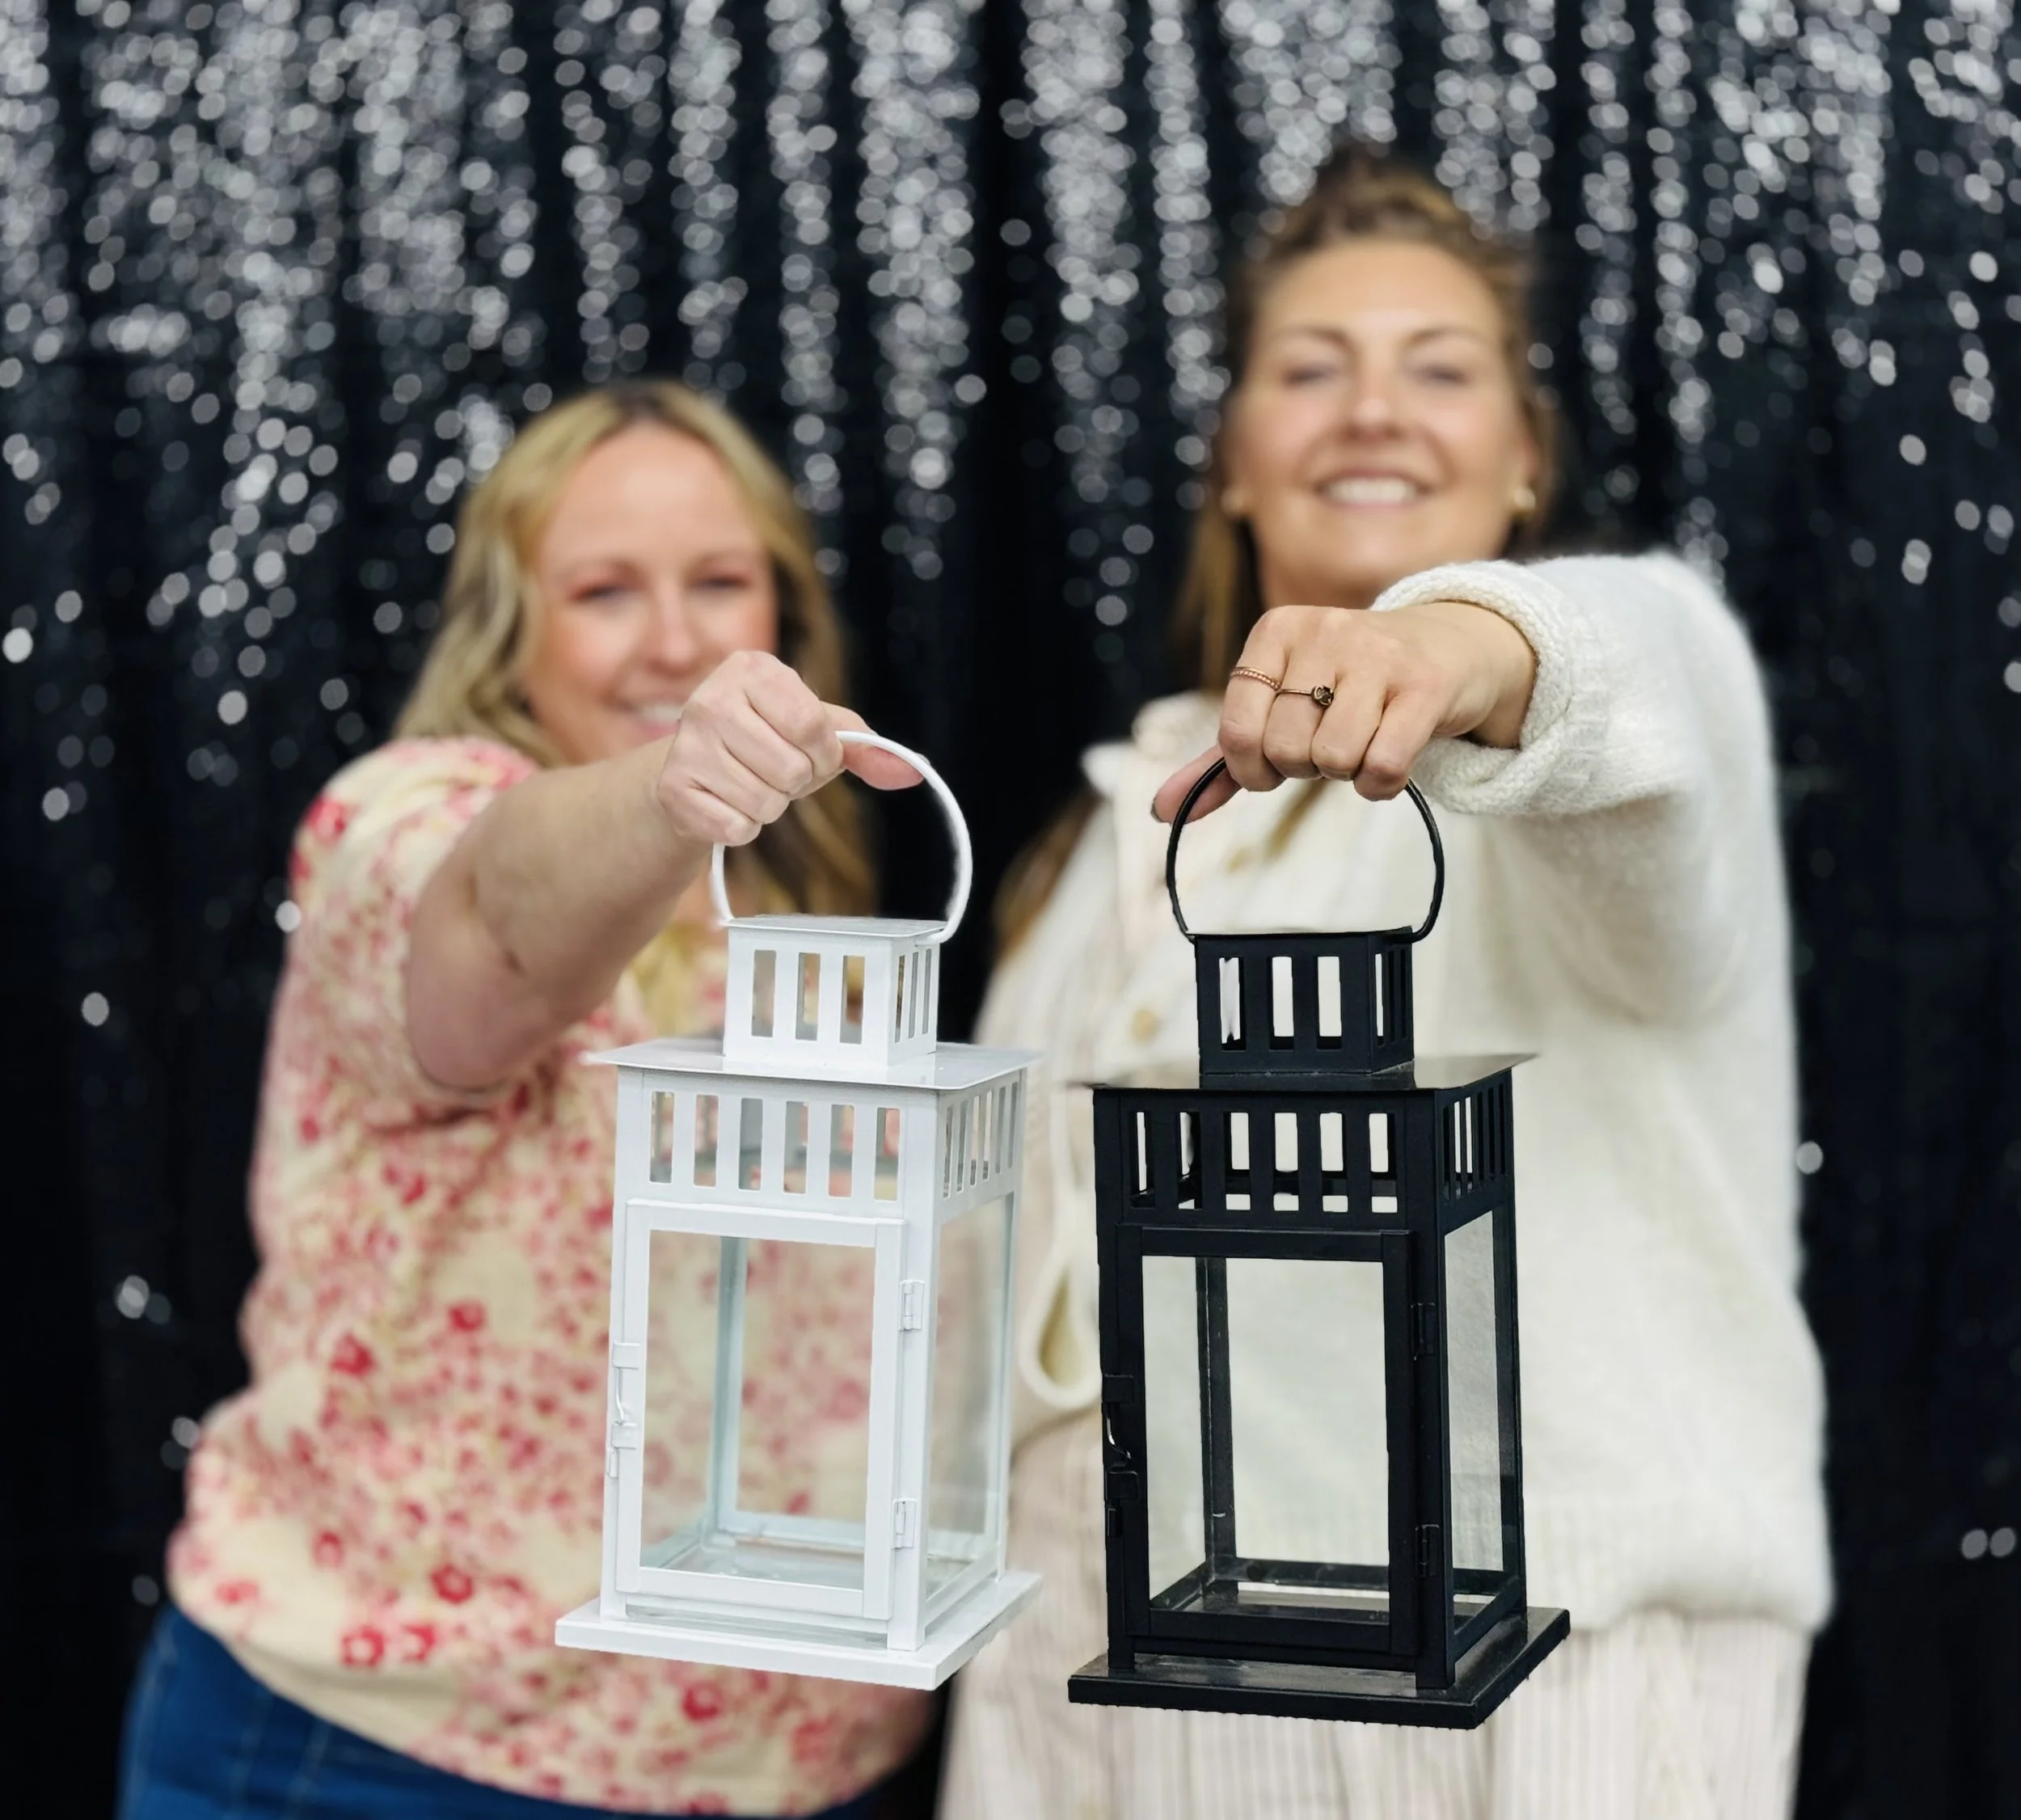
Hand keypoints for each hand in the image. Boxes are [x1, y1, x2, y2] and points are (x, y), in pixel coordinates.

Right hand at [653, 650, 919, 845]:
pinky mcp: (672, 788)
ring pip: (766, 803)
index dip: (825, 755)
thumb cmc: (763, 741)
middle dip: (797, 783)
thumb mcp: (814, 730)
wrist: (691, 768)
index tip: (814, 755)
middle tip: (775, 771)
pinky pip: (737, 828)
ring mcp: (685, 744)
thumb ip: (865, 747)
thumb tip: (914, 773)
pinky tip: (725, 802)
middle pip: (792, 769)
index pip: (814, 726)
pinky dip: (743, 827)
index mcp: (752, 669)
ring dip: (769, 806)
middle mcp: (710, 698)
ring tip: (748, 784)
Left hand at [1152, 600, 1535, 821]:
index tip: (1273, 765)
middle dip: (1304, 767)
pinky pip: (1382, 766)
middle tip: (1328, 745)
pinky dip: (1380, 785)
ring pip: (1333, 758)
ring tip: (1361, 744)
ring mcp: (1378, 655)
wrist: (1448, 647)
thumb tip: (1161, 811)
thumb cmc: (1347, 688)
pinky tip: (1388, 763)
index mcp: (1276, 631)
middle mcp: (1325, 631)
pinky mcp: (1425, 686)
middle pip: (1285, 748)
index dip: (1251, 768)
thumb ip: (1220, 760)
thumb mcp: (1279, 708)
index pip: (1236, 729)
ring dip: (1346, 774)